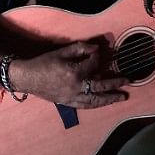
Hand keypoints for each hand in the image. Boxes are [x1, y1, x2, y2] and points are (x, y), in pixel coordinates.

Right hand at [9, 42, 127, 107]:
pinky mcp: (67, 103)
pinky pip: (85, 106)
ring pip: (95, 100)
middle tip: (127, 81)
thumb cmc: (43, 63)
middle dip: (115, 83)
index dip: (97, 57)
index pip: (93, 64)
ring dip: (109, 99)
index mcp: (74, 73)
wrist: (27, 77)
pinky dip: (96, 104)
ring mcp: (71, 97)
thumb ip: (80, 48)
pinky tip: (103, 103)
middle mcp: (75, 87)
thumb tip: (97, 49)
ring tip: (121, 97)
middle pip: (100, 86)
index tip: (98, 53)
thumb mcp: (62, 52)